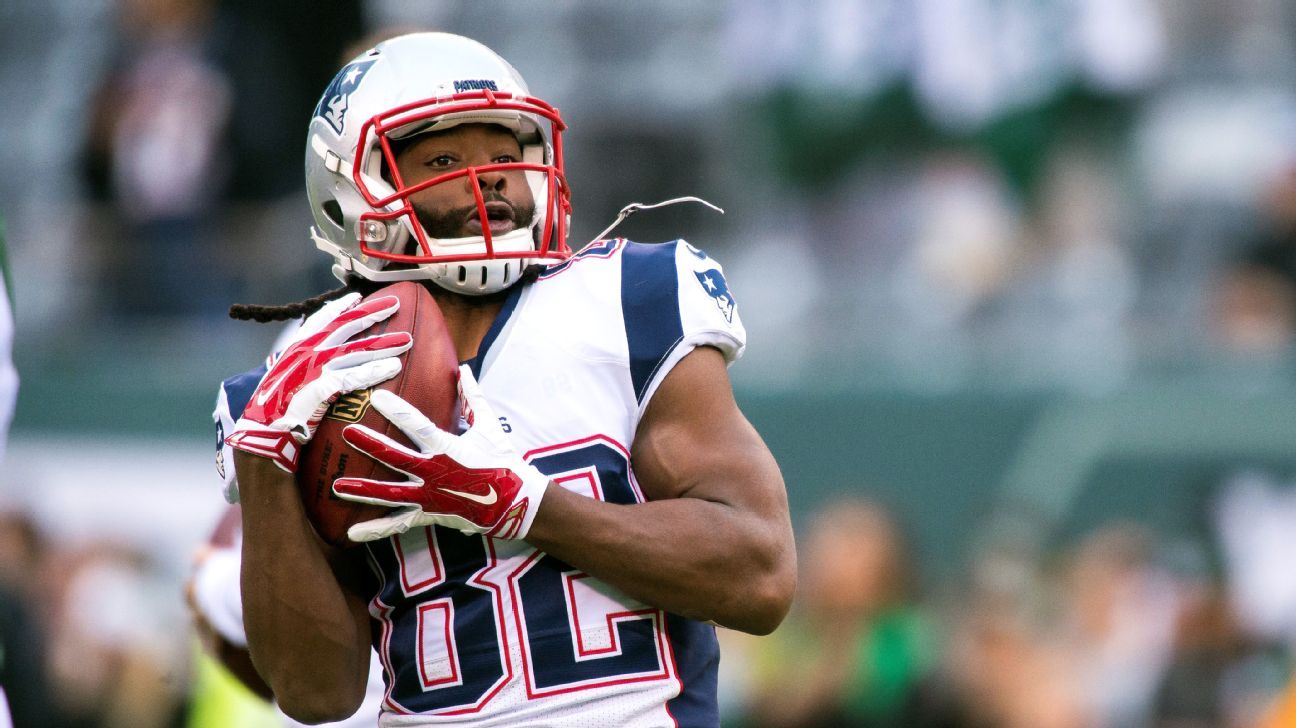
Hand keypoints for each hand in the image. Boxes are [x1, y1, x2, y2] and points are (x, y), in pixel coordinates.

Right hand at [225, 293, 411, 472]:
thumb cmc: (275, 408)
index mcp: (297, 347)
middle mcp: (307, 351)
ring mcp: (314, 367)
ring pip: (357, 350)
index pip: (321, 318)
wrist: (262, 430)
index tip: (358, 296)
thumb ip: (303, 365)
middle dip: (372, 312)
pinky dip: (376, 371)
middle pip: (346, 325)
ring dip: (384, 344)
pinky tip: (395, 367)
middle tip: (395, 303)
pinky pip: (355, 376)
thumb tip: (321, 362)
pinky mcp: (322, 386)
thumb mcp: (286, 377)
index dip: (341, 306)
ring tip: (407, 339)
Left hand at [334, 365, 549, 541]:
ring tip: (337, 486)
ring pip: (390, 493)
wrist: (515, 503)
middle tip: (347, 431)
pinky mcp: (429, 515)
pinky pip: (398, 523)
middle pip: (395, 456)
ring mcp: (429, 496)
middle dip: (370, 443)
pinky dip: (376, 529)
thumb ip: (473, 398)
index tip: (375, 397)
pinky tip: (352, 533)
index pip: (416, 424)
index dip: (395, 409)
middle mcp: (434, 472)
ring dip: (362, 489)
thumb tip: (464, 369)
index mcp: (447, 447)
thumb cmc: (502, 461)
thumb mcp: (489, 426)